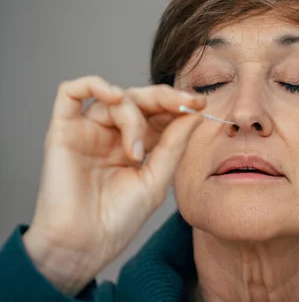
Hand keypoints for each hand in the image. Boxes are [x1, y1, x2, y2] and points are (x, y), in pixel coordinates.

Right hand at [22, 76, 205, 294]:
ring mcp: (89, 130)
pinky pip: (71, 92)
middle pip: (141, 98)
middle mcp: (114, 133)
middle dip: (166, 98)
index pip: (160, 112)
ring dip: (134, 117)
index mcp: (139, 143)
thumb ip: (174, 144)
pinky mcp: (63, 130)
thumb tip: (194, 113)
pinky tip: (115, 96)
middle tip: (186, 103)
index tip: (201, 104)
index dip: (180, 104)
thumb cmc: (118, 218)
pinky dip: (94, 85)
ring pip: (117, 98)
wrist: (84, 245)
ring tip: (137, 152)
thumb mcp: (157, 179)